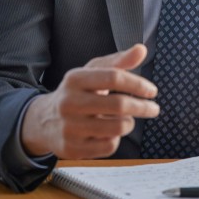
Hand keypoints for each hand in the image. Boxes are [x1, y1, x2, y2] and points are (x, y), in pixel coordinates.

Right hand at [20, 44, 158, 158]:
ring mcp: (69, 127)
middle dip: (143, 107)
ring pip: (117, 128)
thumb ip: (119, 61)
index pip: (114, 77)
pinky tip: (109, 133)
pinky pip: (109, 146)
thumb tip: (142, 49)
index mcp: (74, 79)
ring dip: (129, 123)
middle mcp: (69, 102)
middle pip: (119, 105)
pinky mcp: (72, 149)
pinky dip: (115, 139)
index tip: (152, 91)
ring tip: (127, 120)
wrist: (44, 121)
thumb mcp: (92, 72)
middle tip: (154, 109)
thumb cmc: (78, 92)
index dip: (138, 84)